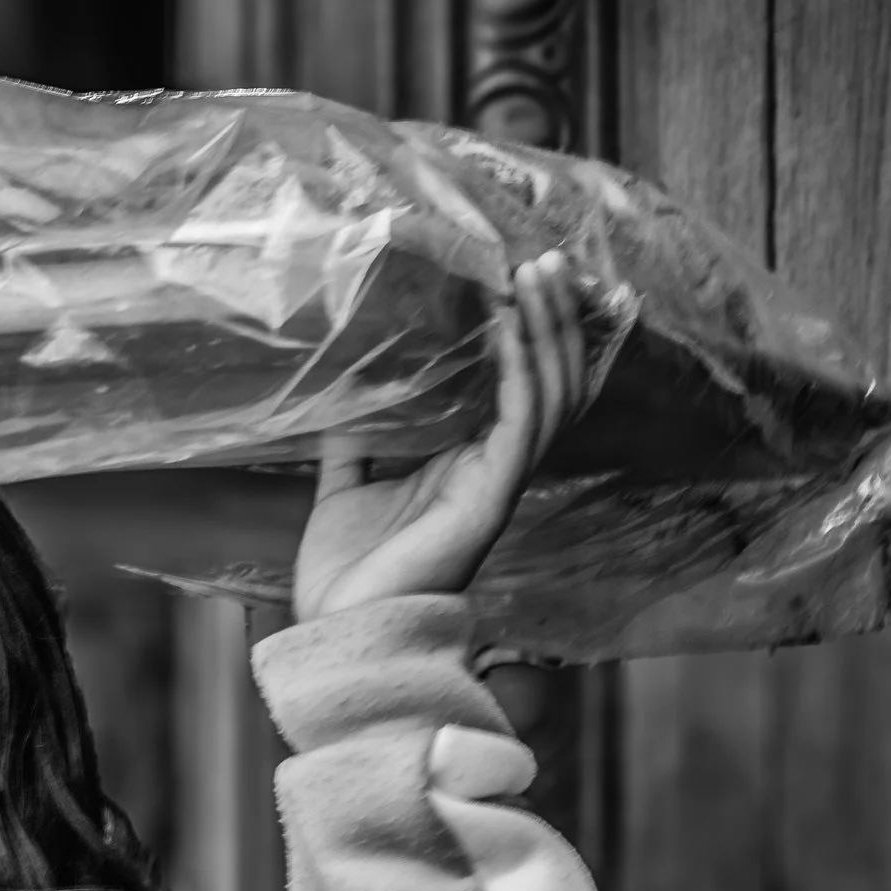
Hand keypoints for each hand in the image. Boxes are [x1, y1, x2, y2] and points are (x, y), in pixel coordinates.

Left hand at [292, 251, 586, 620]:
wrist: (338, 630)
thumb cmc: (345, 575)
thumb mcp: (342, 492)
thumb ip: (353, 447)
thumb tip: (344, 398)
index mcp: (463, 468)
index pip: (515, 391)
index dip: (526, 338)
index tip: (513, 280)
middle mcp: (491, 471)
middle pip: (547, 382)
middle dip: (552, 321)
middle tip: (543, 260)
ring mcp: (496, 484)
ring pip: (547, 393)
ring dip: (547, 330)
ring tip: (538, 274)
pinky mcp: (489, 497)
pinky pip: (520, 420)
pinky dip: (520, 368)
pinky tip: (511, 323)